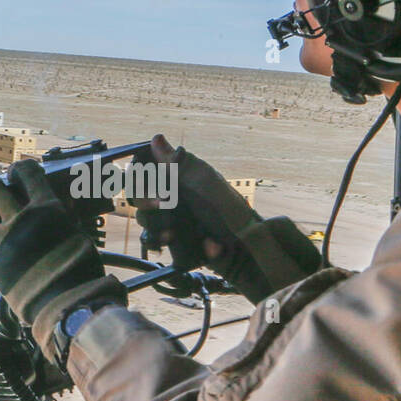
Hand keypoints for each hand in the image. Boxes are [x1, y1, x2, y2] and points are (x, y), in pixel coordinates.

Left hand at [0, 159, 124, 331]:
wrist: (67, 303)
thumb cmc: (80, 272)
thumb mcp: (75, 235)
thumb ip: (58, 219)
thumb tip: (55, 208)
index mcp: (45, 208)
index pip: (26, 173)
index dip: (18, 170)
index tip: (15, 173)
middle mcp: (19, 219)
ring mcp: (1, 241)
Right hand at [131, 135, 320, 303]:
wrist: (261, 262)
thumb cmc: (241, 220)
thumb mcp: (214, 191)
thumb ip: (184, 167)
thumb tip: (156, 138)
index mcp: (186, 177)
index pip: (148, 167)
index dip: (140, 174)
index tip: (147, 182)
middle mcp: (179, 197)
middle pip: (139, 195)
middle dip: (146, 204)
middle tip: (162, 208)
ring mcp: (179, 223)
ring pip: (147, 222)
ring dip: (157, 228)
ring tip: (173, 237)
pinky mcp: (181, 247)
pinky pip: (161, 246)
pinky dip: (177, 249)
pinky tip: (202, 249)